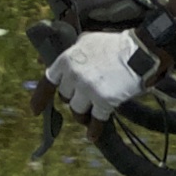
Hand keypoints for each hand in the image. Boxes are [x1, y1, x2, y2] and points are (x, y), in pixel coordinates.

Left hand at [44, 28, 174, 122]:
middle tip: (86, 95)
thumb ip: (68, 52)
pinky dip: (94, 129)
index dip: (40, 98)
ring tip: (92, 110)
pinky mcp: (104, 101)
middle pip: (65, 97)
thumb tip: (43, 61)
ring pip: (77, 110)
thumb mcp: (87, 40)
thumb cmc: (114, 45)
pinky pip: (95, 120)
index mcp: (67, 59)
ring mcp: (88, 89)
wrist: (140, 52)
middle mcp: (74, 75)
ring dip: (83, 112)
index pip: (47, 82)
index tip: (35, 110)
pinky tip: (93, 135)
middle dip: (74, 97)